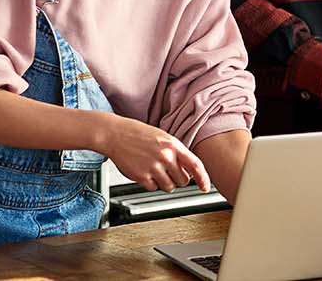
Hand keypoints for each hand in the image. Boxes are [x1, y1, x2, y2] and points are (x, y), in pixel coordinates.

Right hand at [95, 113, 209, 192]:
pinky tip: (144, 171)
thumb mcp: (163, 137)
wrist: (115, 134)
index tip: (206, 188)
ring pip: (169, 187)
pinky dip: (150, 183)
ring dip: (164, 182)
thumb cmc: (139, 134)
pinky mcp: (141, 176)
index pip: (195, 165)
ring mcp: (153, 167)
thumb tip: (188, 171)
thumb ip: (176, 153)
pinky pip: (153, 188)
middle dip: (178, 179)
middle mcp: (165, 156)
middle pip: (183, 180)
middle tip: (168, 171)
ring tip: (154, 170)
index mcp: (174, 145)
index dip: (203, 178)